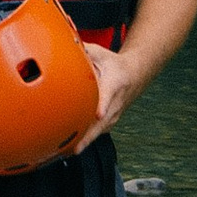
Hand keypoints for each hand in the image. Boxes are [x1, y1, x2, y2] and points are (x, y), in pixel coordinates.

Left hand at [50, 42, 132, 159]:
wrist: (134, 76)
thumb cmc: (113, 65)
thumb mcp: (100, 53)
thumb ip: (81, 50)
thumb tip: (62, 44)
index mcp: (114, 84)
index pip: (109, 96)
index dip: (103, 105)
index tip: (99, 113)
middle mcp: (114, 104)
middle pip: (101, 123)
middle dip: (87, 136)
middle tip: (73, 148)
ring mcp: (112, 116)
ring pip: (96, 132)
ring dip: (82, 142)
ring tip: (63, 152)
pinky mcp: (106, 124)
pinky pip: (93, 134)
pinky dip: (81, 142)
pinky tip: (66, 149)